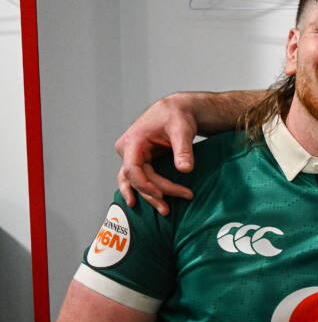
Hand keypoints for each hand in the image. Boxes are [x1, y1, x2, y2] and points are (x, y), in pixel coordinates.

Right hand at [114, 95, 198, 215]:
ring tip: (166, 211)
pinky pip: (138, 179)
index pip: (133, 169)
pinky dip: (144, 191)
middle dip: (157, 192)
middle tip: (182, 199)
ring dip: (149, 197)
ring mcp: (132, 156)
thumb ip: (182, 150)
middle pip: (138, 178)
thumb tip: (185, 170)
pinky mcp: (140, 161)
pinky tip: (146, 204)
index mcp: (133, 141)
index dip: (146, 185)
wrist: (177, 110)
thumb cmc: (177, 116)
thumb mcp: (182, 130)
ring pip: (136, 182)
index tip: (163, 194)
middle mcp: (128, 150)